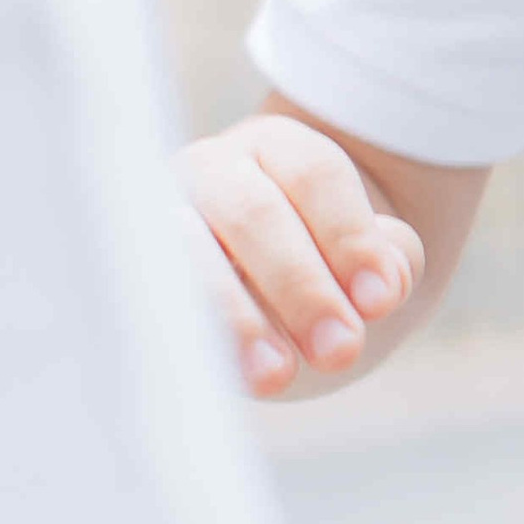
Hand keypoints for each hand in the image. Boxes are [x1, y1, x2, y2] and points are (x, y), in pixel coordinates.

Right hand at [178, 111, 425, 398]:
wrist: (274, 295)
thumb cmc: (332, 268)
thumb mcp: (371, 255)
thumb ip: (391, 259)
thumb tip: (381, 286)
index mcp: (277, 147)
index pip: (315, 176)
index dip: (350, 237)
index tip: (382, 302)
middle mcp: (211, 172)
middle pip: (254, 215)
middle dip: (300, 285)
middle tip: (342, 350)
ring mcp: (162, 222)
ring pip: (191, 258)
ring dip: (236, 318)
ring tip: (278, 376)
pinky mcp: (133, 278)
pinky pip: (151, 304)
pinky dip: (187, 338)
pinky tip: (218, 375)